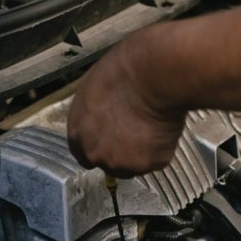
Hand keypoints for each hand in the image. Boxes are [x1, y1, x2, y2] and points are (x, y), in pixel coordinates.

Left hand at [67, 37, 186, 176]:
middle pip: (108, 165)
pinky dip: (160, 149)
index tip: (111, 142)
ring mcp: (122, 163)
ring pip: (133, 167)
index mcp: (78, 135)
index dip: (100, 148)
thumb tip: (99, 121)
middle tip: (135, 134)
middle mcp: (96, 154)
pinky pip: (155, 161)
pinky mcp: (147, 164)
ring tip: (149, 128)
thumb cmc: (122, 74)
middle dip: (120, 153)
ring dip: (140, 154)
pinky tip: (161, 129)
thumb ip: (91, 117)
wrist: (151, 78)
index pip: (83, 155)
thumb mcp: (90, 92)